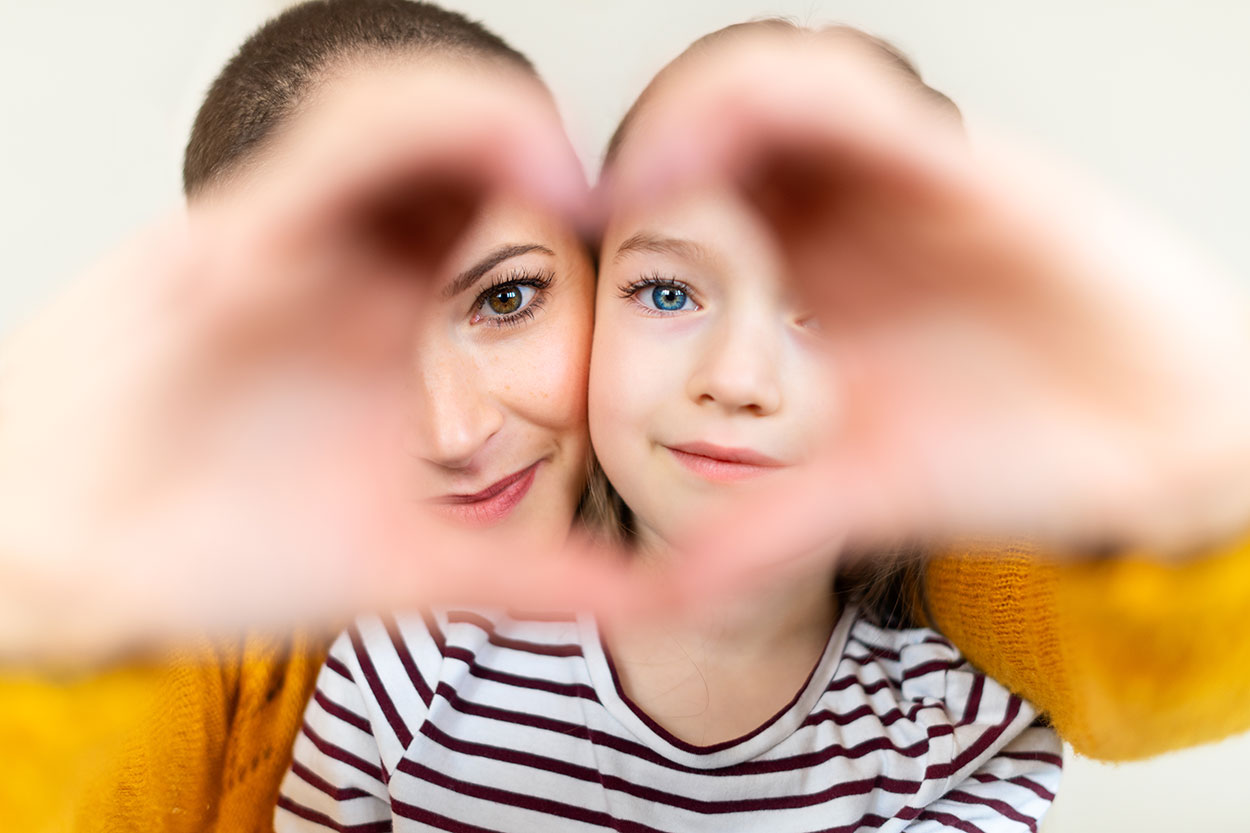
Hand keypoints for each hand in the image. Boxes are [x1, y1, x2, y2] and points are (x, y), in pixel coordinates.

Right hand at [0, 68, 637, 665]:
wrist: (72, 556)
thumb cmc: (226, 548)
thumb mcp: (417, 568)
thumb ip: (535, 577)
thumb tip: (659, 600)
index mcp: (402, 327)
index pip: (508, 231)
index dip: (589, 218)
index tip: (652, 243)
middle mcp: (354, 268)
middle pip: (464, 154)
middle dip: (545, 149)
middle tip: (620, 190)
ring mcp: (293, 239)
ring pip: (401, 119)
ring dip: (492, 117)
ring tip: (564, 175)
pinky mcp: (230, 232)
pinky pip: (331, 145)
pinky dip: (416, 126)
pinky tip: (498, 153)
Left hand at [604, 31, 1249, 592]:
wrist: (1150, 447)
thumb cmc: (1015, 454)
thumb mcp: (859, 494)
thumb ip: (761, 533)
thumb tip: (661, 596)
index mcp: (817, 276)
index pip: (704, 205)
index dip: (631, 210)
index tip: (575, 245)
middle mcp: (851, 218)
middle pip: (727, 132)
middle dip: (654, 142)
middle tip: (598, 197)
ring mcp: (904, 185)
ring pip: (778, 94)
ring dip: (699, 111)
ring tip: (645, 176)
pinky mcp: (962, 169)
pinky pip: (855, 101)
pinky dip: (781, 102)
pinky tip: (725, 149)